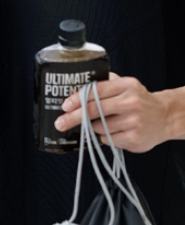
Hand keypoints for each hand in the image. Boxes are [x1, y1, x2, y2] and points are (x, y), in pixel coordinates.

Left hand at [54, 73, 174, 152]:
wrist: (165, 117)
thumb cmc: (139, 100)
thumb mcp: (125, 85)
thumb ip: (104, 84)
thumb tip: (75, 91)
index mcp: (126, 86)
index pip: (96, 91)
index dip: (77, 99)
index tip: (65, 105)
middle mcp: (131, 103)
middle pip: (94, 110)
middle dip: (73, 117)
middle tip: (60, 122)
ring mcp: (134, 122)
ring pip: (99, 127)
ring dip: (94, 126)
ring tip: (105, 122)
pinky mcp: (134, 139)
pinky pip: (107, 139)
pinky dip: (105, 136)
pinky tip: (116, 130)